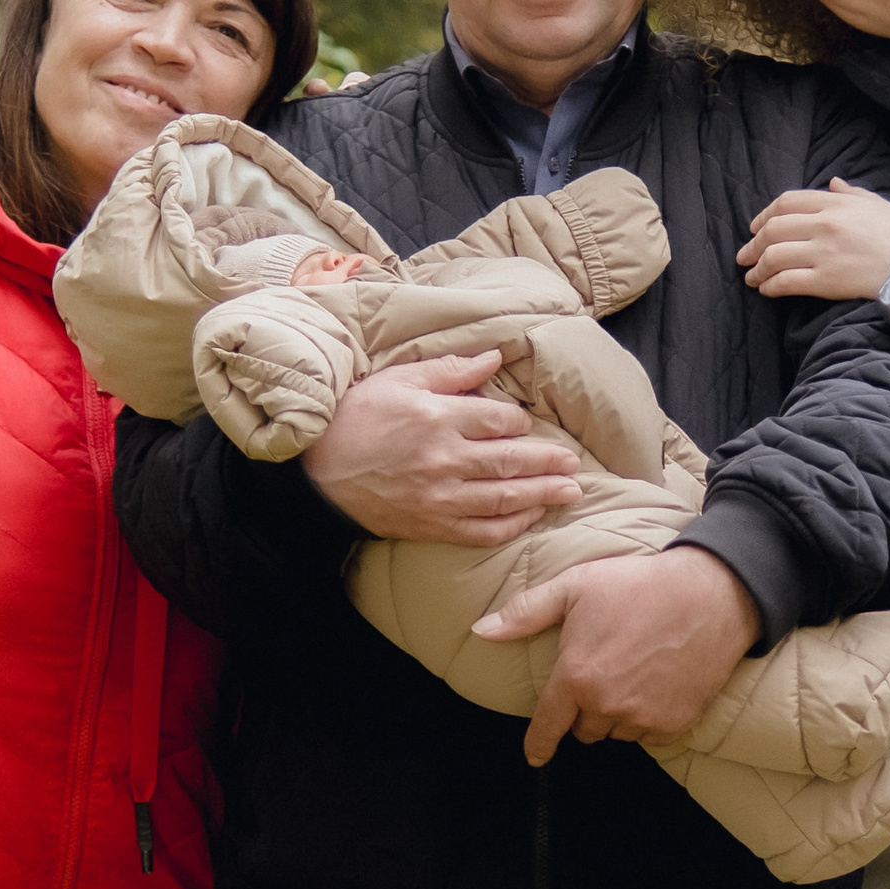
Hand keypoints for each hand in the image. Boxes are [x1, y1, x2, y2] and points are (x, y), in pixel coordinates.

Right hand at [300, 350, 583, 546]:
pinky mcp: (431, 525)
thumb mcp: (399, 380)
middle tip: (574, 463)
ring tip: (571, 492)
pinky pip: (480, 530)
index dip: (518, 422)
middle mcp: (444, 458)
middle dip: (548, 462)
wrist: (316, 472)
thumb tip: (496, 358)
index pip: (498, 420)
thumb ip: (451, 370)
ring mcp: (439, 496)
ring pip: (504, 498)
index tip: (526, 424)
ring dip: (542, 495)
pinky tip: (531, 518)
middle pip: (511, 460)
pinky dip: (510, 526)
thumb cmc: (356, 417)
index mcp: (438, 417)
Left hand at [475, 548, 758, 762]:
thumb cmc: (638, 585)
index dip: (538, 744)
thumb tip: (480, 630)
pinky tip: (657, 685)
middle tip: (605, 672)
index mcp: (577, 677)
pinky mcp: (675, 722)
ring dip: (618, 714)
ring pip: (618, 732)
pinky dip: (649, 718)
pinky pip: (650, 734)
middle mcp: (607, 705)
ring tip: (634, 674)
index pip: (548, 726)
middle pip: (585, 730)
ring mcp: (643, 717)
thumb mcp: (575, 587)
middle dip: (587, 709)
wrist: (710, 594)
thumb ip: (525, 613)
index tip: (535, 756)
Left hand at [739, 178, 889, 303]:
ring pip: (774, 256)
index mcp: (836, 203)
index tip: (755, 227)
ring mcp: (823, 253)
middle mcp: (825, 225)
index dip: (765, 215)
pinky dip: (771, 286)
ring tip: (752, 277)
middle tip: (744, 255)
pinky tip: (767, 290)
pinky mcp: (826, 281)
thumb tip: (833, 183)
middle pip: (774, 229)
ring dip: (757, 268)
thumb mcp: (878, 204)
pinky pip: (786, 282)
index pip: (787, 202)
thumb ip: (851, 193)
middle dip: (753, 244)